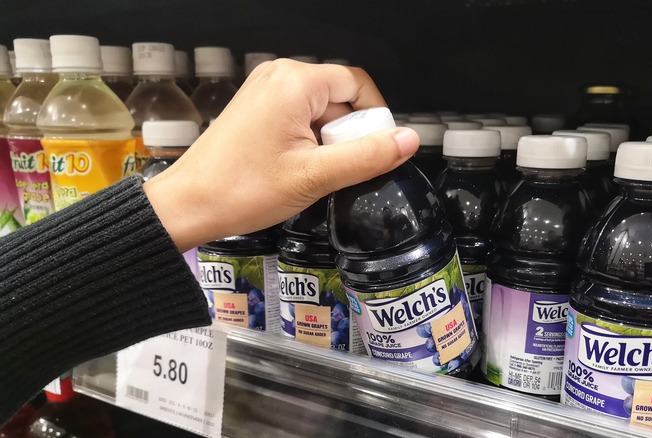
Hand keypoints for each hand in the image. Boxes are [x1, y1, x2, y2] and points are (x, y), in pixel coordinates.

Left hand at [143, 59, 419, 250]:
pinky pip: (301, 117)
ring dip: (327, 143)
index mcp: (295, 83)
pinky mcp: (259, 109)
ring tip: (309, 173)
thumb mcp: (315, 176)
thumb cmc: (241, 189)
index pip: (359, 85)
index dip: (375, 119)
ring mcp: (266, 91)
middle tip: (332, 169)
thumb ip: (367, 156)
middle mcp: (280, 77)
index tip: (372, 152)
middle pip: (342, 98)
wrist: (190, 205)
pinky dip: (308, 142)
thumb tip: (409, 140)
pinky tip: (295, 168)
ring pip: (322, 111)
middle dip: (347, 135)